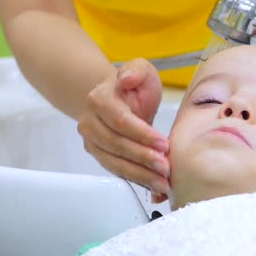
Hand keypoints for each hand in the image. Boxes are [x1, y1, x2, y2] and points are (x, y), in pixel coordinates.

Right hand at [77, 58, 169, 202]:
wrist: (118, 98)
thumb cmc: (134, 86)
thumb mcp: (140, 70)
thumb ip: (135, 70)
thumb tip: (125, 79)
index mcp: (99, 99)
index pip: (120, 121)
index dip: (142, 134)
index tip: (164, 144)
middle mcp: (90, 122)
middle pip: (117, 144)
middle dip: (143, 158)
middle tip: (166, 167)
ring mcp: (92, 142)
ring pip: (115, 162)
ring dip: (140, 174)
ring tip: (163, 182)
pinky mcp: (100, 156)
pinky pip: (117, 170)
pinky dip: (136, 179)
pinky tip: (154, 185)